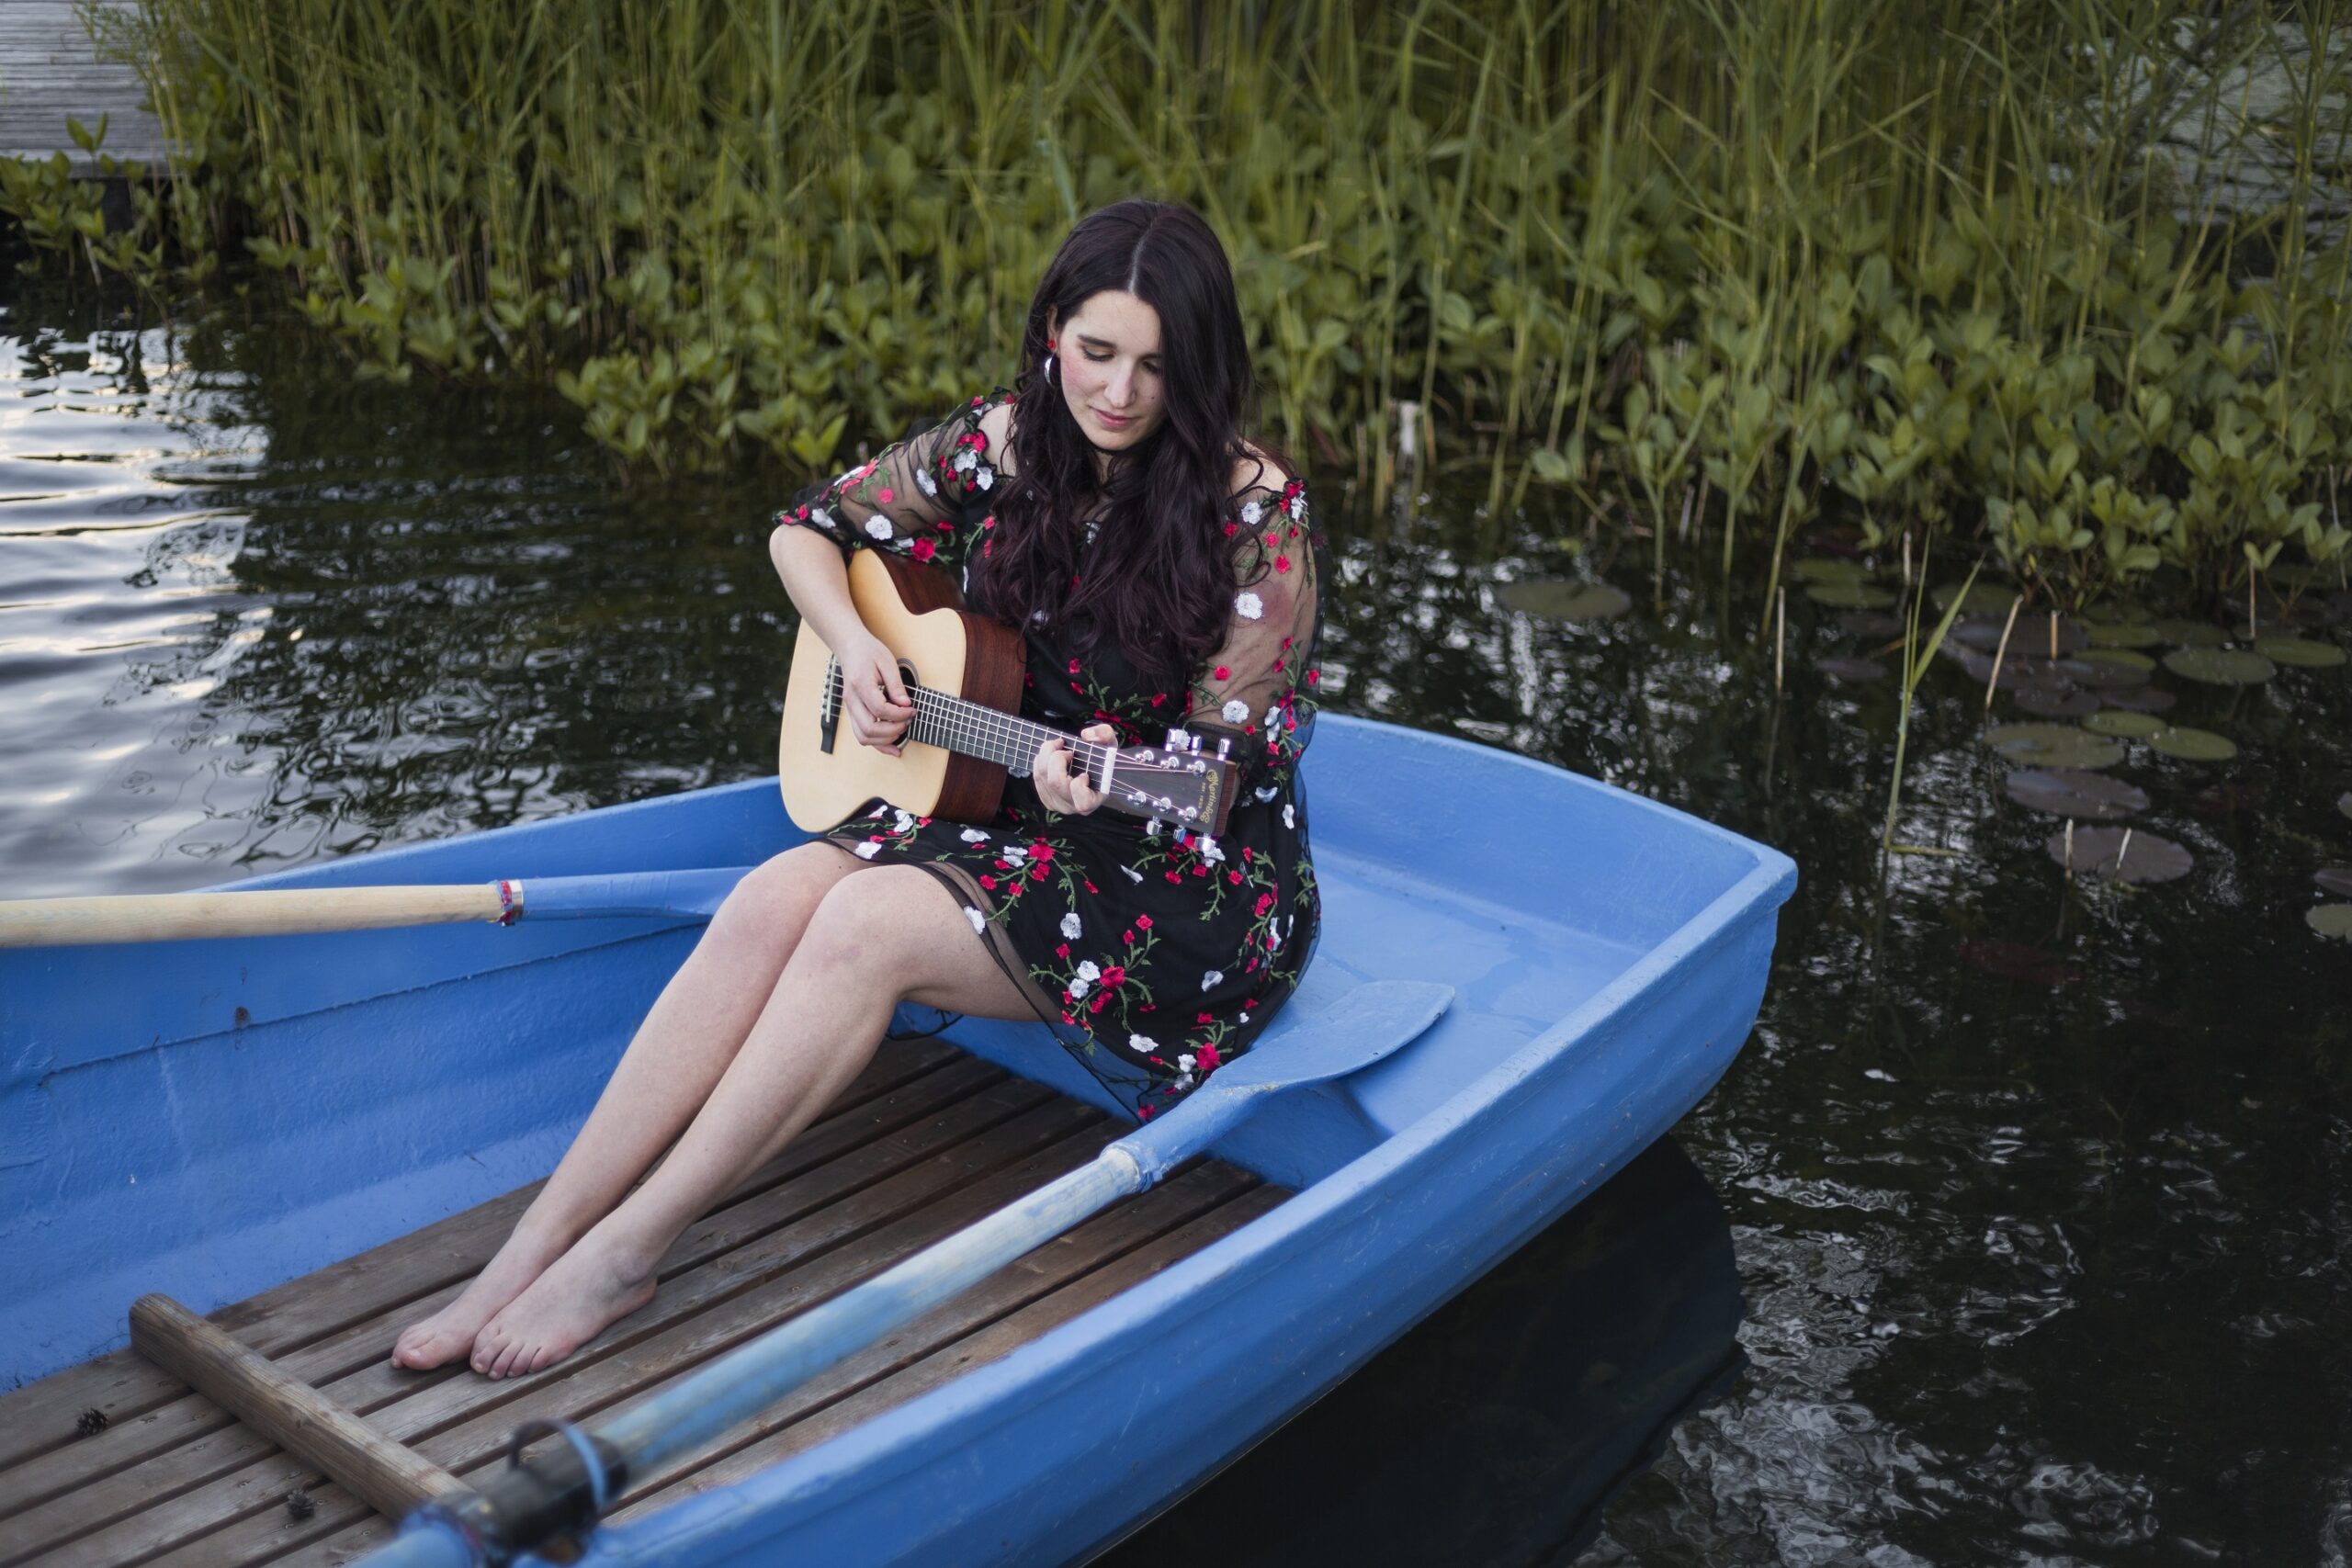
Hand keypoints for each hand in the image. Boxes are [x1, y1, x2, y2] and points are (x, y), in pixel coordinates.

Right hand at [838, 632, 913, 754]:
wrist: (850, 648)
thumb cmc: (868, 652)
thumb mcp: (887, 662)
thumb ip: (896, 685)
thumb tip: (906, 705)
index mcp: (860, 685)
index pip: (879, 710)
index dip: (899, 714)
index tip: (912, 709)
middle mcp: (852, 700)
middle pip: (869, 729)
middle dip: (894, 729)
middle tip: (908, 719)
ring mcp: (850, 708)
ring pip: (864, 737)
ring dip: (886, 740)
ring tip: (902, 729)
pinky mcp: (854, 713)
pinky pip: (862, 735)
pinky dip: (878, 745)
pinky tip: (894, 747)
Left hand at [1033, 722, 1116, 815]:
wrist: (1099, 776)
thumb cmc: (1105, 763)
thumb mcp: (1111, 745)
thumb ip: (1104, 735)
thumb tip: (1085, 735)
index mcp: (1092, 801)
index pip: (1082, 801)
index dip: (1079, 784)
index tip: (1085, 773)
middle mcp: (1073, 806)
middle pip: (1055, 782)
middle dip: (1057, 757)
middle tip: (1065, 746)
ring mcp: (1058, 804)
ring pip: (1042, 777)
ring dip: (1046, 755)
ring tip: (1057, 745)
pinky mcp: (1047, 799)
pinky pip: (1037, 778)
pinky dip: (1040, 762)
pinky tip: (1049, 755)